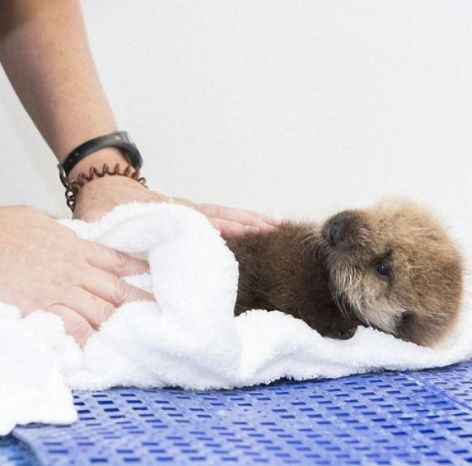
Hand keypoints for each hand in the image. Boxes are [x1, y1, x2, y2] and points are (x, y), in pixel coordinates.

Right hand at [0, 206, 152, 344]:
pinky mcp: (42, 307)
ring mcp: (60, 290)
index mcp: (76, 247)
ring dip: (119, 322)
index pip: (117, 261)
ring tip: (138, 335)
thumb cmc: (4, 228)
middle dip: (139, 302)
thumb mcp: (40, 222)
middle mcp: (75, 270)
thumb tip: (69, 236)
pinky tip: (97, 346)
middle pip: (116, 289)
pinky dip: (85, 336)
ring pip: (100, 309)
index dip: (139, 270)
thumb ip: (61, 233)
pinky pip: (72, 325)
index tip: (155, 279)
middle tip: (160, 313)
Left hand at [72, 173, 279, 238]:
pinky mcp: (190, 213)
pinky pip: (220, 214)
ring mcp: (188, 210)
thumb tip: (107, 252)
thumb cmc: (101, 205)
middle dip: (244, 220)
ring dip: (249, 218)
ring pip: (223, 213)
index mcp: (161, 212)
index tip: (236, 230)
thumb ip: (103, 234)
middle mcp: (180, 210)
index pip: (193, 219)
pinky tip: (258, 224)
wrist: (104, 181)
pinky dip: (241, 218)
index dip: (214, 225)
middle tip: (271, 227)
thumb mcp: (97, 220)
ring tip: (275, 225)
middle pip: (218, 214)